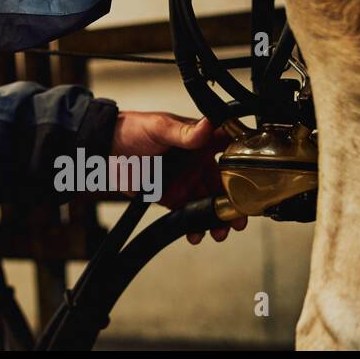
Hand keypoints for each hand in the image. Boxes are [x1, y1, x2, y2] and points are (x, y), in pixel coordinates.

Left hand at [110, 110, 247, 243]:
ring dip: (216, 218)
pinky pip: (188, 214)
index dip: (246, 164)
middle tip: (239, 218)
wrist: (102, 150)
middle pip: (225, 185)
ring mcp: (185, 180)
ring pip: (209, 203)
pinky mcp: (171, 196)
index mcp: (199, 141)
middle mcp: (195, 162)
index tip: (256, 180)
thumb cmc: (131, 129)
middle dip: (234, 203)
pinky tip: (196, 234)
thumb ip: (185, 132)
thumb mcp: (159, 127)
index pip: (230, 151)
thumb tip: (209, 124)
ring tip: (219, 231)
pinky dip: (194, 226)